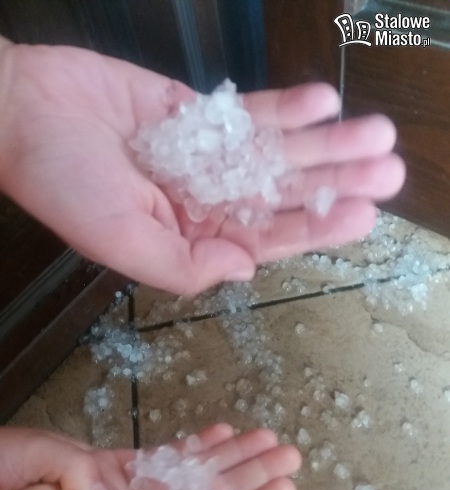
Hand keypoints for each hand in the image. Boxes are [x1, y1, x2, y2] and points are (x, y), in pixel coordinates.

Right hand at [0, 39, 404, 294]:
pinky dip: (284, 108)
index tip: (361, 217)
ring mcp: (205, 156)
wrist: (24, 115)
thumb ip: (183, 266)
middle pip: (281, 194)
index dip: (313, 229)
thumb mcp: (120, 241)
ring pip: (275, 152)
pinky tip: (324, 102)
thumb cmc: (63, 186)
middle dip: (334, 183)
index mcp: (189, 238)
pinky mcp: (198, 114)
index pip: (264, 238)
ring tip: (376, 134)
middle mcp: (205, 200)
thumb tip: (244, 270)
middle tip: (388, 172)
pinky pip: (247, 112)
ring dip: (325, 143)